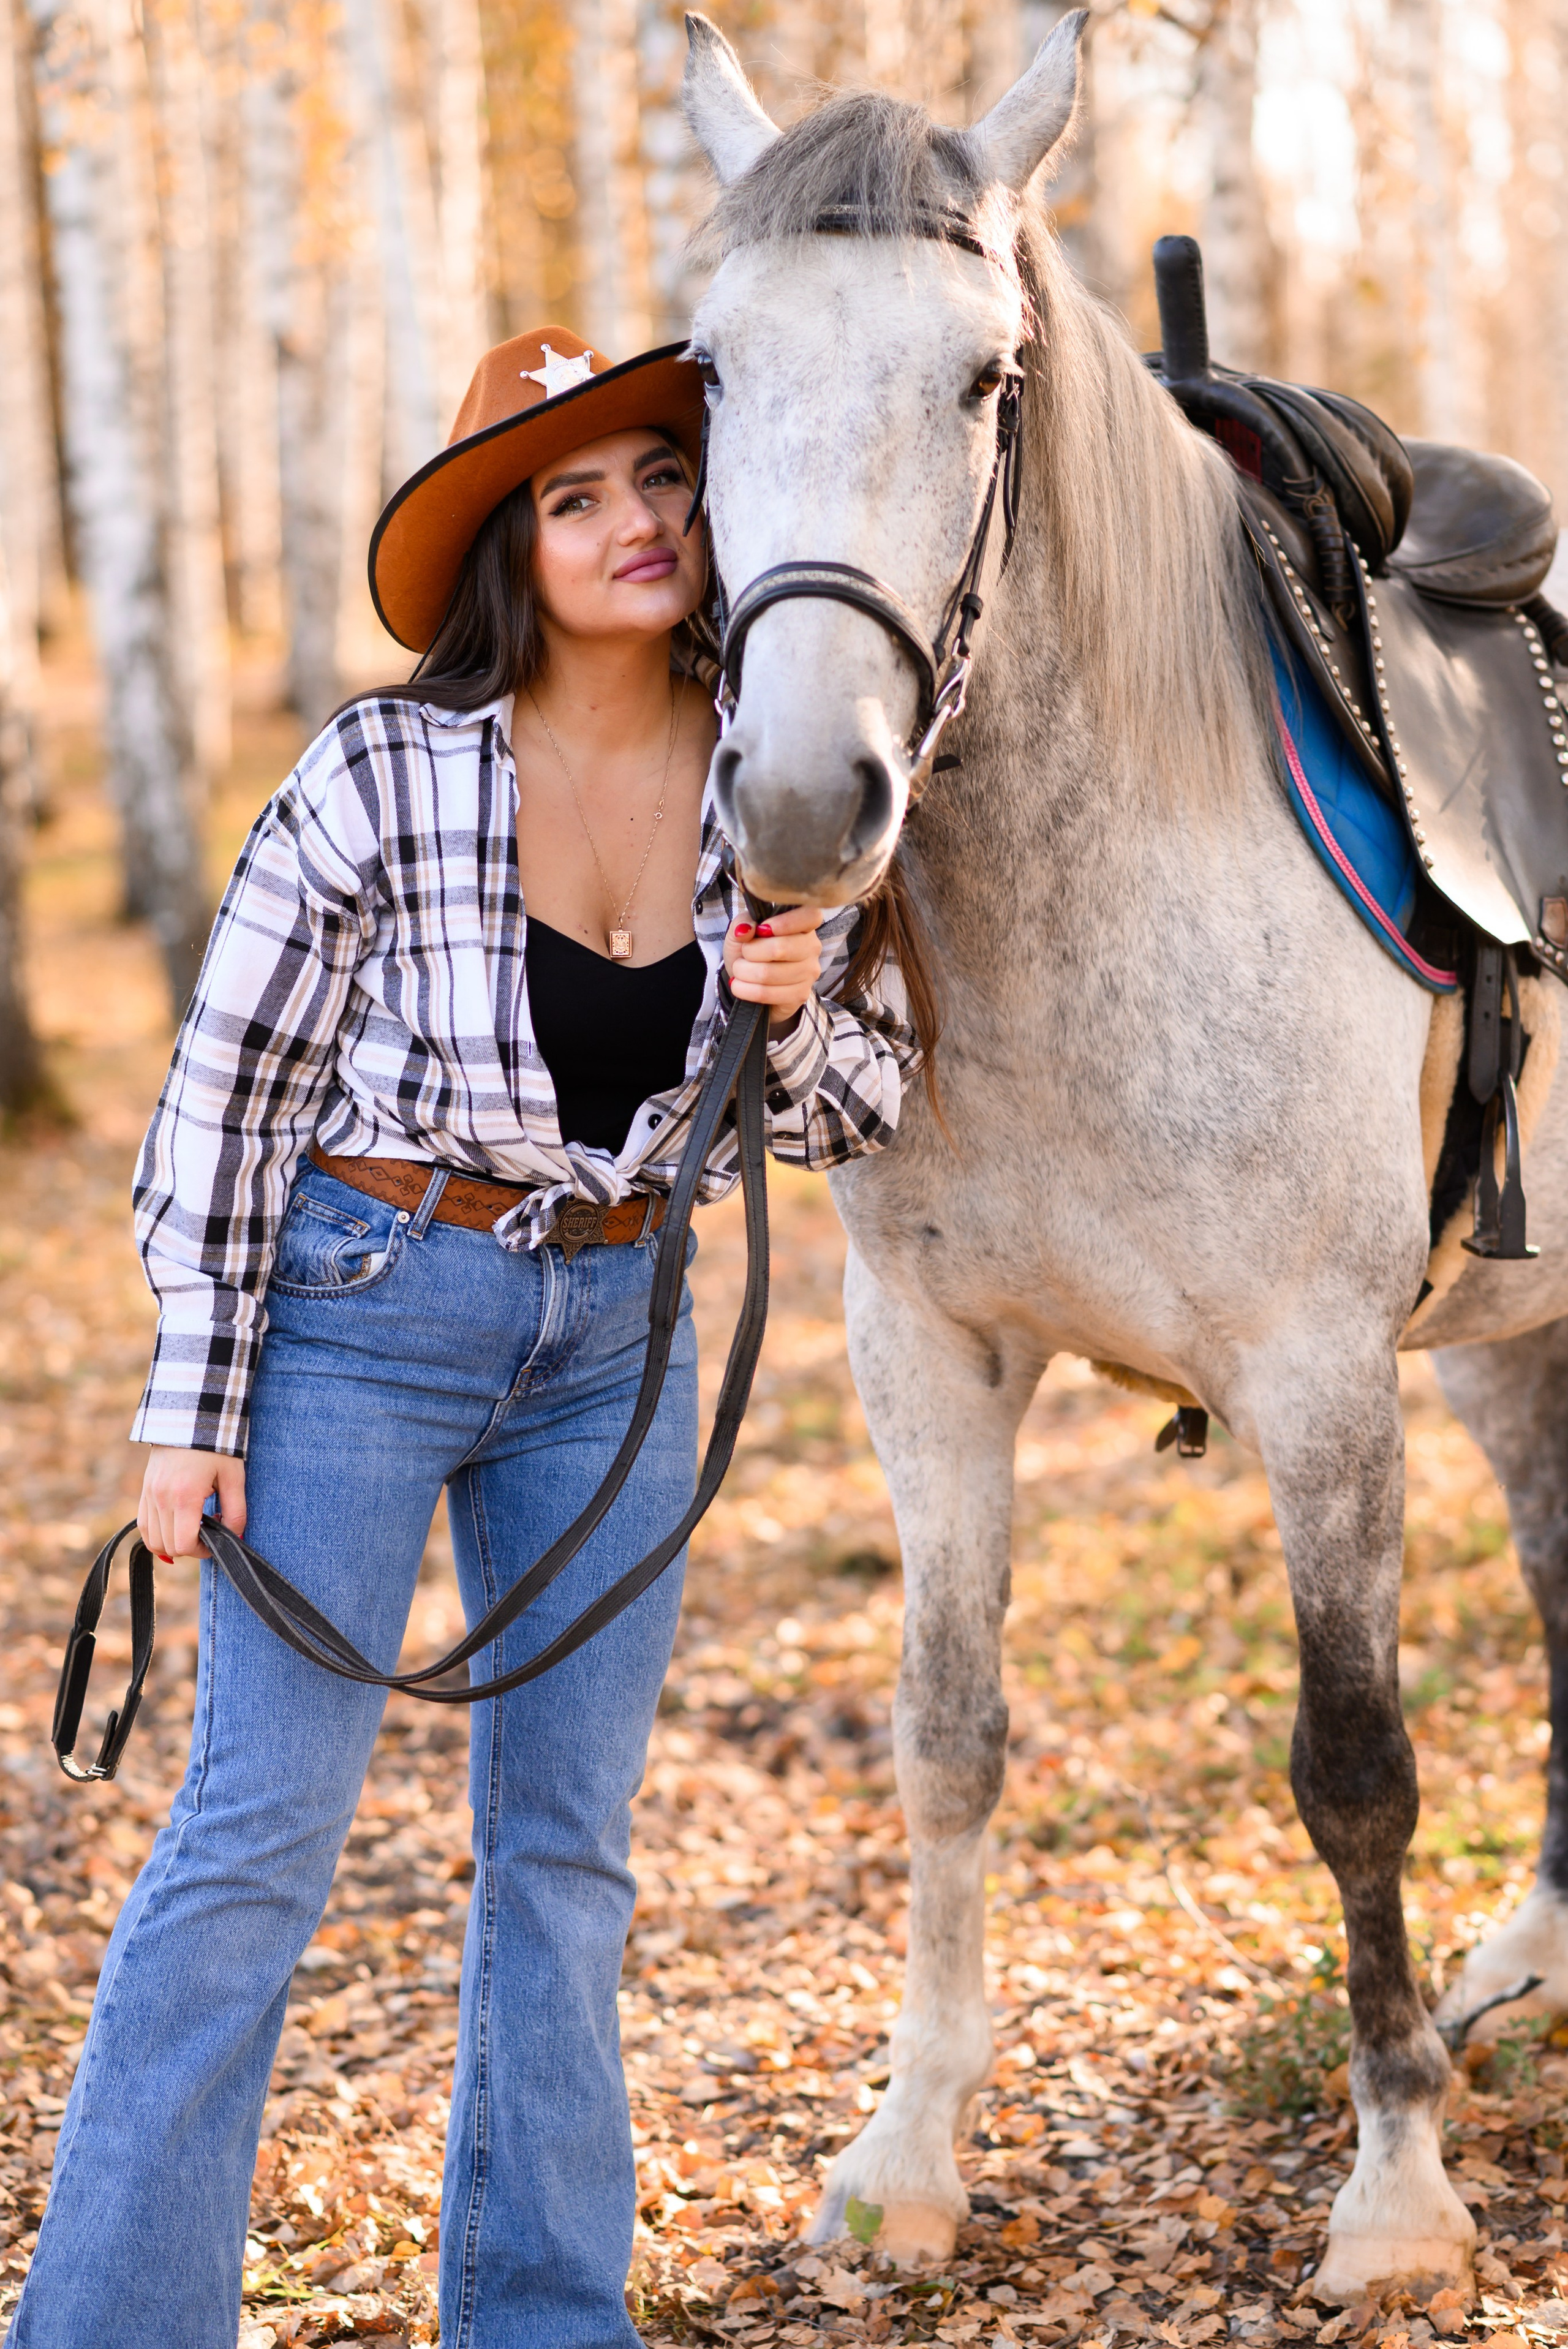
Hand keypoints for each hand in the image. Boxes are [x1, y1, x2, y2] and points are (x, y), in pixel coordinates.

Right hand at [138, 1447, 246, 1562]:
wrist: (190, 1418)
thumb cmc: (216, 1447)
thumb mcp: (234, 1477)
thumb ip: (236, 1511)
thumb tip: (235, 1538)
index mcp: (185, 1496)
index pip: (183, 1544)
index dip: (202, 1551)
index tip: (215, 1540)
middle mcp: (161, 1498)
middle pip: (168, 1546)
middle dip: (190, 1547)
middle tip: (207, 1532)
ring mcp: (149, 1495)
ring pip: (153, 1540)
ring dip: (172, 1543)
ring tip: (192, 1528)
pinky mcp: (144, 1491)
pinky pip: (144, 1526)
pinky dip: (158, 1534)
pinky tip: (175, 1528)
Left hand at [724, 905, 823, 1028]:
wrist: (748, 979)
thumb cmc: (751, 950)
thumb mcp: (742, 929)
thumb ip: (743, 922)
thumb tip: (745, 930)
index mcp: (804, 925)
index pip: (810, 916)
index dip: (786, 922)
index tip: (762, 929)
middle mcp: (812, 948)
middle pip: (780, 948)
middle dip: (750, 951)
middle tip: (743, 954)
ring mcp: (809, 973)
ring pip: (768, 973)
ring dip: (743, 972)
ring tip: (739, 970)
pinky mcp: (800, 995)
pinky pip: (766, 993)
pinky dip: (745, 989)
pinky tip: (739, 985)